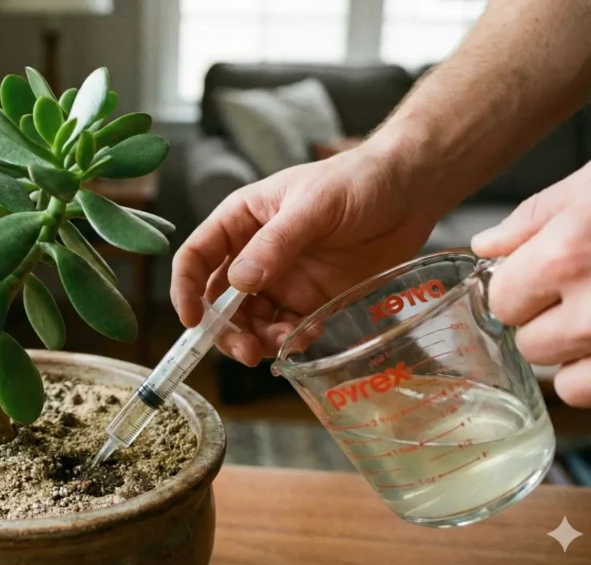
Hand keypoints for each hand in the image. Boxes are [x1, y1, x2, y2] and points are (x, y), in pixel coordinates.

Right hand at [171, 145, 438, 366]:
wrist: (411, 191)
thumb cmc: (357, 181)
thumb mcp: (313, 206)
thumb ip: (276, 242)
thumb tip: (240, 282)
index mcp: (240, 221)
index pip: (197, 257)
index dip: (186, 289)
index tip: (193, 320)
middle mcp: (253, 253)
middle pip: (219, 300)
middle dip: (225, 329)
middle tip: (245, 351)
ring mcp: (281, 279)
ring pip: (250, 321)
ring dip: (257, 339)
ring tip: (284, 343)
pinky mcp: (310, 299)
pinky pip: (287, 328)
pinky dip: (290, 339)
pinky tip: (307, 336)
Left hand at [472, 163, 590, 406]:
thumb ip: (533, 219)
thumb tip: (486, 246)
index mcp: (568, 257)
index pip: (502, 301)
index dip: (517, 290)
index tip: (536, 281)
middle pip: (531, 346)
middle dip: (548, 325)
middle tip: (583, 298)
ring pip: (570, 385)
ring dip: (581, 361)